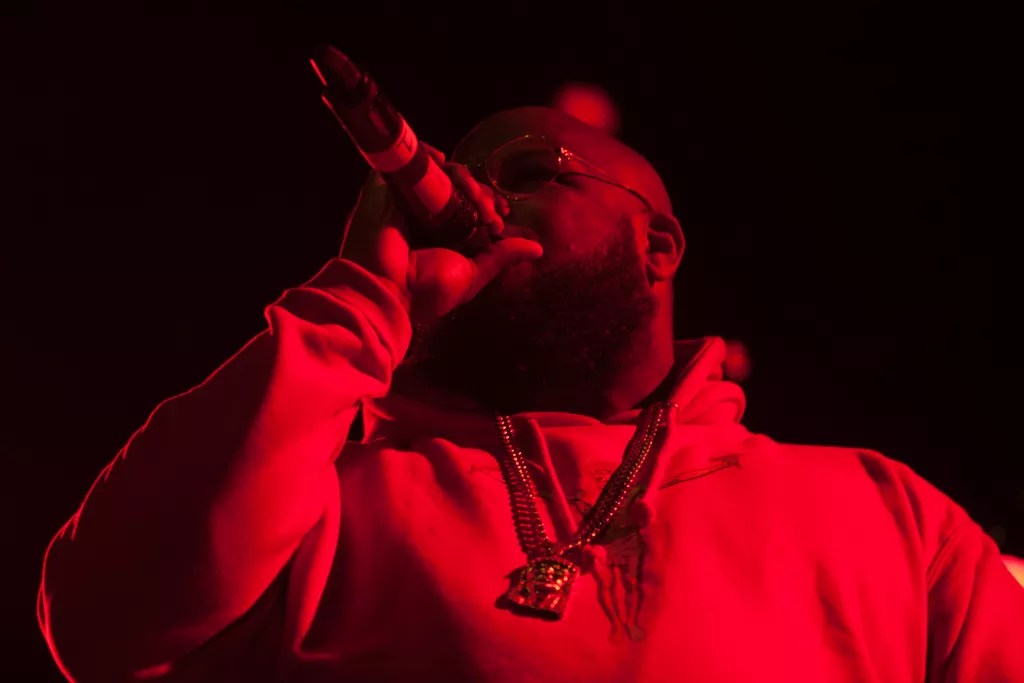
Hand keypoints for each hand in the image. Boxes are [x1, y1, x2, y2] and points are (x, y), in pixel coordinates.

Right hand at [339, 145, 543, 326]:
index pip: (471, 205)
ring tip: (475, 201)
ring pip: (444, 172)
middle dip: (483, 194)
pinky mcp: (388, 188)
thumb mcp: (473, 274)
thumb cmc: (426, 292)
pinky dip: (429, 155)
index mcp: (444, 234)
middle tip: (491, 215)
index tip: (501, 216)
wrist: (387, 290)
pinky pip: (411, 159)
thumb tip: (537, 248)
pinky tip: (443, 162)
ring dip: (466, 180)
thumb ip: (501, 257)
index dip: (490, 203)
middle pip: (461, 185)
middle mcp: (427, 214)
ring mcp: (408, 199)